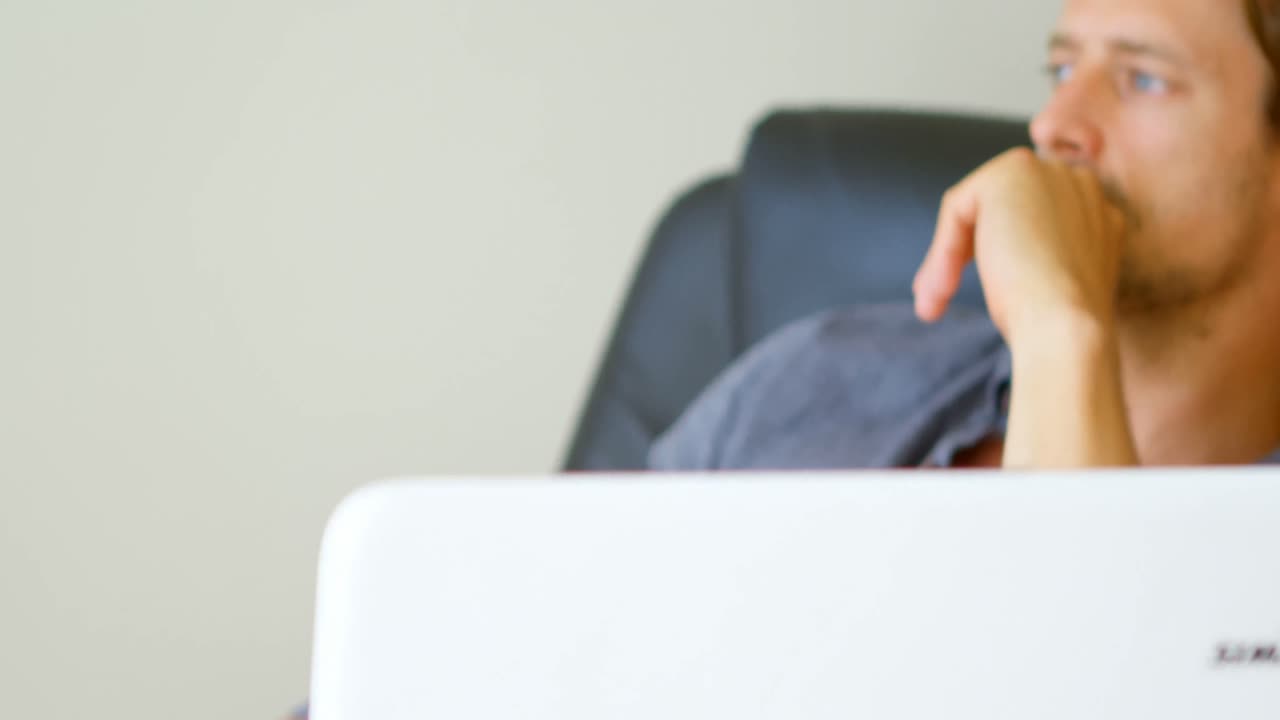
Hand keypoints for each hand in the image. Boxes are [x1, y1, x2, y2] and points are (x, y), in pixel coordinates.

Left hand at [912, 147, 1127, 340]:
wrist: (1067, 330)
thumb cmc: (1053, 326)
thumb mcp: (1044, 285)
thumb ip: (1028, 256)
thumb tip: (992, 254)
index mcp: (1095, 215)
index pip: (1026, 225)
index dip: (989, 259)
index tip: (963, 299)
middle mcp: (1080, 184)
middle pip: (998, 213)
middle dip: (960, 254)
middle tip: (933, 301)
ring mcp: (1051, 173)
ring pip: (974, 210)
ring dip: (946, 258)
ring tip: (931, 305)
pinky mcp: (1015, 171)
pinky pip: (958, 207)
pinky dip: (943, 250)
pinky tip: (940, 291)